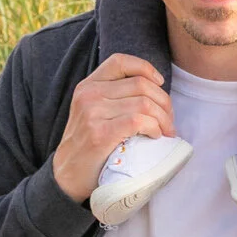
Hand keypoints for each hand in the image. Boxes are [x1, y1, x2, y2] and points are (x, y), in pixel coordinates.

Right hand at [52, 53, 174, 201]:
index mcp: (88, 85)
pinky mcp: (99, 134)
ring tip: (166, 131)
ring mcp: (92, 113)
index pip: (120, 61)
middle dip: (164, 102)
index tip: (159, 83)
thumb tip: (156, 87)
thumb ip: (114, 95)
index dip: (145, 68)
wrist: (67, 175)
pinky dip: (154, 128)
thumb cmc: (89, 142)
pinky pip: (138, 121)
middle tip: (169, 120)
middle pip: (141, 84)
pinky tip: (155, 136)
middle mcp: (89, 95)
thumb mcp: (93, 110)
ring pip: (144, 103)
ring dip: (163, 118)